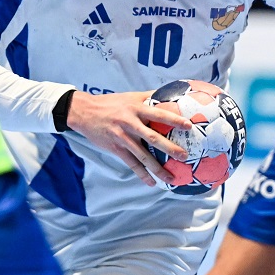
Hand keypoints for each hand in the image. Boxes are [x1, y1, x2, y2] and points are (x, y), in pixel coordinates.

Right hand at [66, 91, 191, 186]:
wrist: (85, 112)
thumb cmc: (110, 103)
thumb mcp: (130, 96)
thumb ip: (148, 96)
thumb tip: (169, 92)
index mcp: (136, 108)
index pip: (158, 113)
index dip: (173, 120)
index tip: (188, 126)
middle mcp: (130, 123)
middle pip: (153, 138)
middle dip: (169, 148)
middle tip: (184, 156)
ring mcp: (122, 137)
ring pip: (142, 155)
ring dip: (157, 168)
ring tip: (171, 178)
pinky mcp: (116, 148)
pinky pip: (131, 163)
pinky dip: (142, 174)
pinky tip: (151, 182)